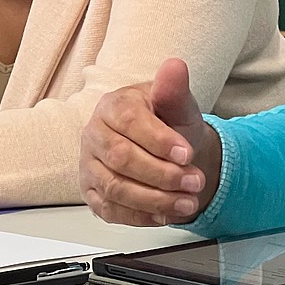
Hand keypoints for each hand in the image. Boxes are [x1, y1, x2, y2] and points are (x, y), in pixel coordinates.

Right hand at [80, 57, 221, 225]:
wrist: (171, 151)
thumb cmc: (171, 123)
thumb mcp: (179, 105)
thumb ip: (174, 90)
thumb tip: (174, 67)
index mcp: (113, 105)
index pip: (130, 122)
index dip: (159, 140)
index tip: (187, 153)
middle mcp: (95, 135)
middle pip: (121, 159)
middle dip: (162, 174)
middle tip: (194, 181)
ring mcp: (90, 166)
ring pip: (115, 188)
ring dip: (155, 199)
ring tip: (187, 202)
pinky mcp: (93, 194)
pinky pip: (111, 210)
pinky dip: (140, 217)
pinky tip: (165, 215)